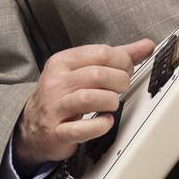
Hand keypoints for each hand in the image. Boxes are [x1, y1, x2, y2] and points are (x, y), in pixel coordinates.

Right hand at [14, 38, 155, 167]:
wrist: (33, 126)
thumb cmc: (63, 95)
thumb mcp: (84, 70)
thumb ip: (116, 57)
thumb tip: (146, 45)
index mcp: (63, 62)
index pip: (100, 53)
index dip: (123, 61)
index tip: (127, 70)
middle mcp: (56, 82)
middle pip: (98, 74)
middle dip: (120, 81)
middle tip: (122, 88)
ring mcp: (55, 107)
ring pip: (89, 98)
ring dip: (111, 101)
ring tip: (113, 103)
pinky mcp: (57, 132)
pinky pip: (81, 129)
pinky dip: (100, 126)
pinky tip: (105, 121)